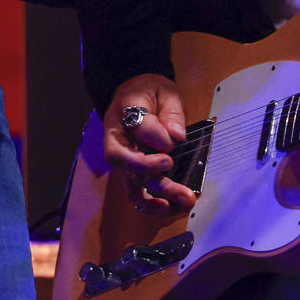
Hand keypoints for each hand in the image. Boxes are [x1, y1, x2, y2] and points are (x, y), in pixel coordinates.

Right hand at [102, 74, 196, 215]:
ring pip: (132, 184)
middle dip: (156, 179)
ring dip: (156, 199)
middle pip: (129, 164)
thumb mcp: (165, 91)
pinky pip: (135, 193)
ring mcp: (124, 159)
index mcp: (124, 112)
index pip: (135, 125)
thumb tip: (176, 136)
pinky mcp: (131, 172)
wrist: (135, 95)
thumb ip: (171, 112)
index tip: (172, 144)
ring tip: (181, 204)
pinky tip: (170, 208)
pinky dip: (151, 205)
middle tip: (182, 189)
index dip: (153, 136)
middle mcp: (118, 140)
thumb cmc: (150, 92)